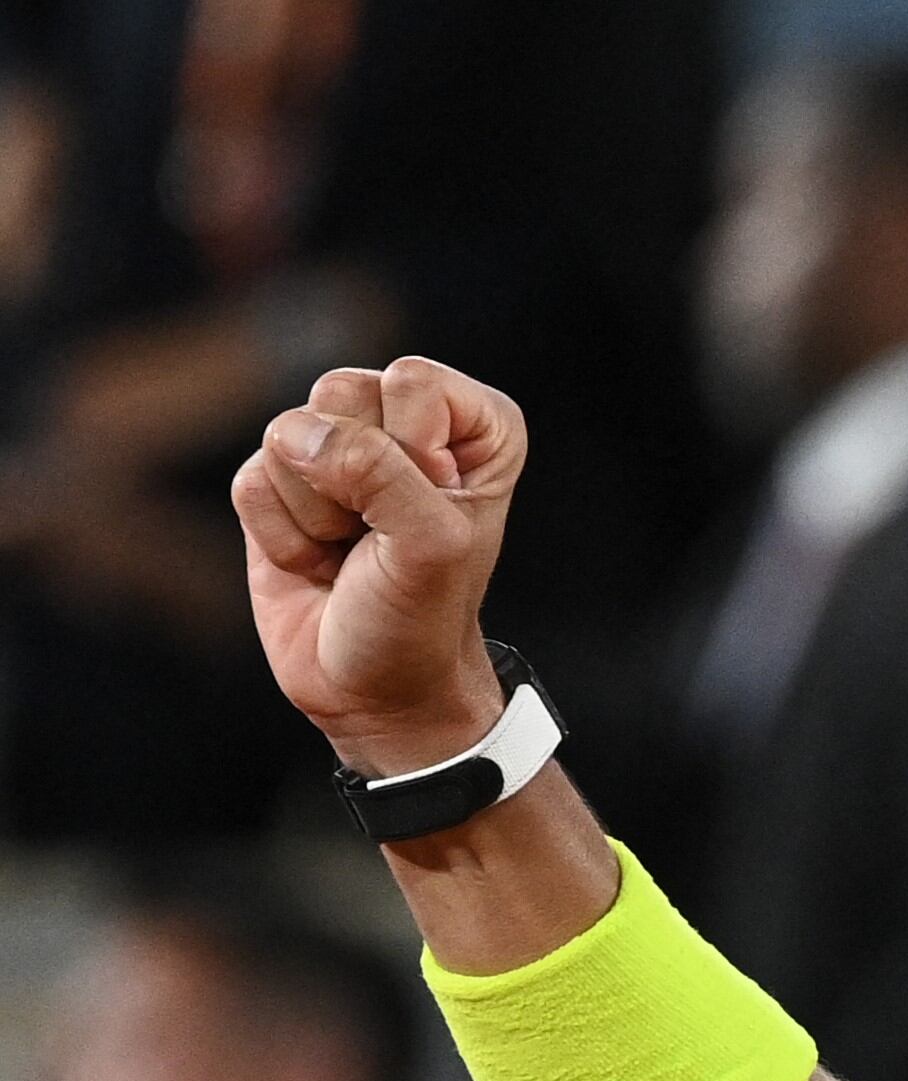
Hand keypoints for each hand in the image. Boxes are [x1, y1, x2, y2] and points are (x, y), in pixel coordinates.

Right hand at [228, 357, 524, 778]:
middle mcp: (404, 424)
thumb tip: (300, 434)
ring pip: (286, 433)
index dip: (411, 452)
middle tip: (381, 538)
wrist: (374, 689)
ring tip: (349, 551)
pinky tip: (314, 562)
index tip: (432, 514)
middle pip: (339, 392)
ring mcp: (336, 450)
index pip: (412, 380)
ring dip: (314, 511)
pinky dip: (279, 534)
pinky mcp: (278, 482)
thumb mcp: (431, 547)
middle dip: (353, 480)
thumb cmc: (422, 619)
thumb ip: (382, 473)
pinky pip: (250, 479)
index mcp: (472, 426)